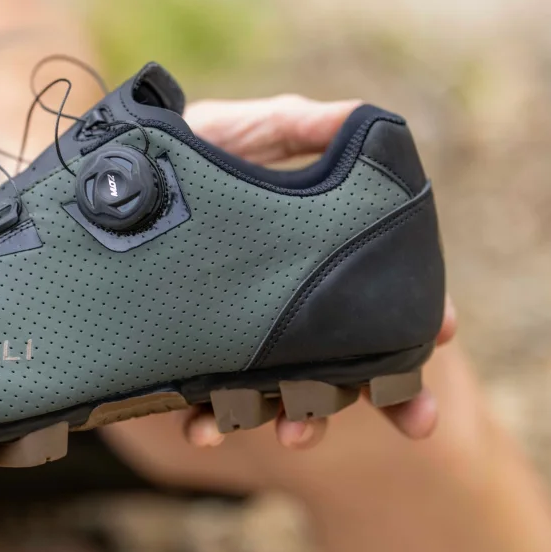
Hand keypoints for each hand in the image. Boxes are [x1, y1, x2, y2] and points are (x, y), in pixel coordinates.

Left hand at [181, 96, 456, 449]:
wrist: (109, 172)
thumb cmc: (191, 143)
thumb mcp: (249, 128)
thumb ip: (301, 125)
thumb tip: (362, 120)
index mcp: (314, 251)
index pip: (380, 289)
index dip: (418, 313)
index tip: (441, 333)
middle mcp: (282, 299)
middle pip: (346, 356)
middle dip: (380, 390)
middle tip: (412, 417)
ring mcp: (235, 333)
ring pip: (281, 391)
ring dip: (299, 417)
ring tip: (295, 431)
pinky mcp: (185, 354)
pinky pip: (202, 400)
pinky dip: (208, 421)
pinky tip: (203, 429)